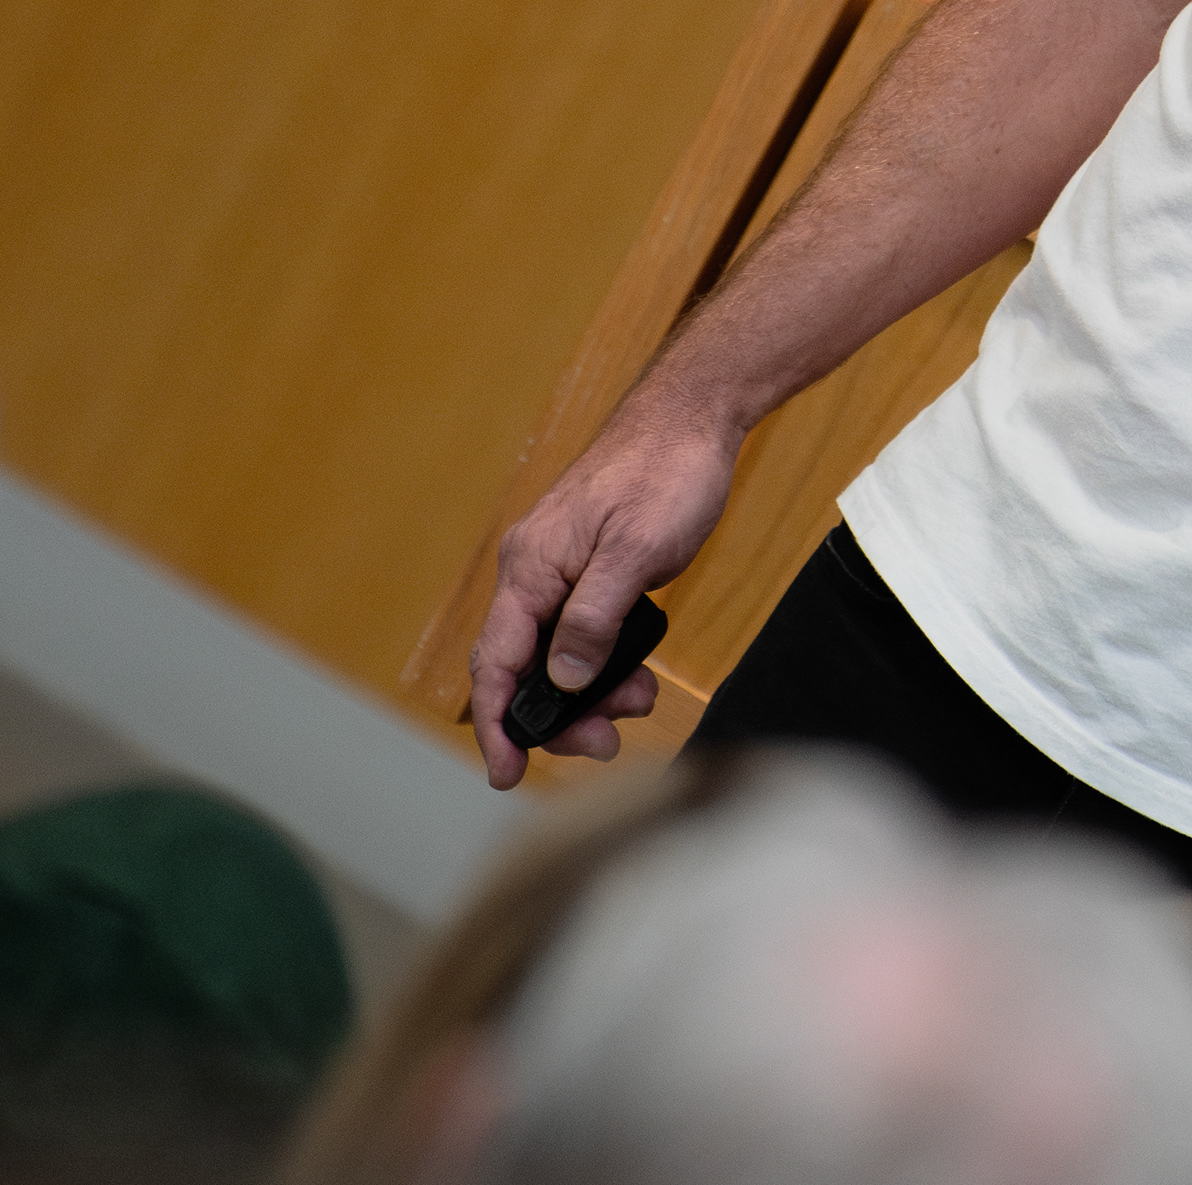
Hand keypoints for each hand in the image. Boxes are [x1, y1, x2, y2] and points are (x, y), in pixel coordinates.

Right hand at [463, 400, 737, 787]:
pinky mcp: (592, 568)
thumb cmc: (667, 472)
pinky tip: (638, 674)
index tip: (505, 774)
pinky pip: (582, 631)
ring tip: (638, 705)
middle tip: (606, 743)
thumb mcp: (637, 551)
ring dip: (591, 691)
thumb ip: (595, 617)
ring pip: (558, 653)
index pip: (496, 661)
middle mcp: (535, 571)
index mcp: (531, 568)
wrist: (695, 417)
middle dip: (560, 716)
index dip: (497, 723)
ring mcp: (562, 569)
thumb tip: (564, 679)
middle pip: (525, 667)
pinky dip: (604, 661)